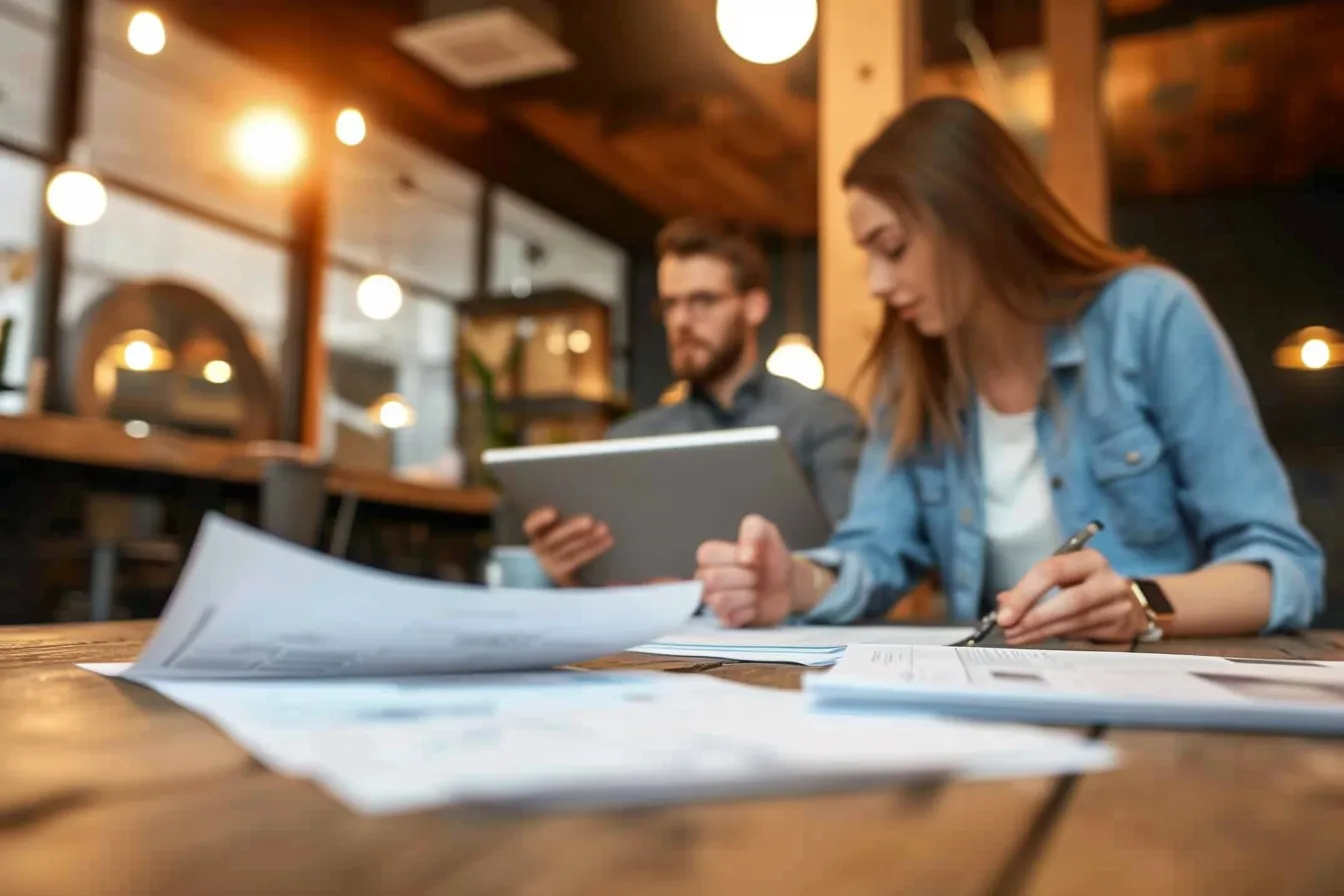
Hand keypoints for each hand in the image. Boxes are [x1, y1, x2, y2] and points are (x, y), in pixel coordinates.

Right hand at [522, 506, 612, 586]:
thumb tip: (567, 501)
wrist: (553, 566)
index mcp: (535, 534)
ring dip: (588, 539)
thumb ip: (558, 514)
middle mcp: (541, 548)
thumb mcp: (552, 524)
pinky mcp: (566, 571)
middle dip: (571, 529)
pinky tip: (608, 540)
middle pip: (554, 540)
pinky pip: (581, 558)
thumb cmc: (557, 532)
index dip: (539, 520)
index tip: (553, 511)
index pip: (531, 527)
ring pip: (570, 550)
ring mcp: (553, 562)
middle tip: (588, 520)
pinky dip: (595, 548)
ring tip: (603, 528)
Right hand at [695, 515, 793, 626]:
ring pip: (718, 601)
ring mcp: (714, 601)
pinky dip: (747, 612)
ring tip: (755, 592)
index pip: (706, 554)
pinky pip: (728, 620)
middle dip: (744, 578)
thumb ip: (753, 528)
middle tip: (756, 577)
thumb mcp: (767, 531)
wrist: (788, 584)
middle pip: (712, 579)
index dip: (734, 557)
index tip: (753, 557)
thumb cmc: (771, 558)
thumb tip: (745, 554)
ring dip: (746, 596)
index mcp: (711, 556)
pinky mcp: (725, 621)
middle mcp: (706, 578)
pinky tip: (753, 607)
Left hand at [996, 549, 1147, 644]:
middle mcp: (1108, 580)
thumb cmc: (1089, 585)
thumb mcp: (1065, 576)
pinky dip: (1054, 637)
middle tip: (1008, 628)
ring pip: (1074, 621)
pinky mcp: (1120, 626)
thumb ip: (1034, 586)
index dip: (1025, 593)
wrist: (1133, 602)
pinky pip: (1080, 634)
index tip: (1004, 613)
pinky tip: (1036, 638)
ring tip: (1016, 636)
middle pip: (1068, 600)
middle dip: (1033, 617)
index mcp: (1089, 559)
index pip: (1052, 571)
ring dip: (1039, 632)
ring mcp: (1117, 605)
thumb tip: (1003, 601)